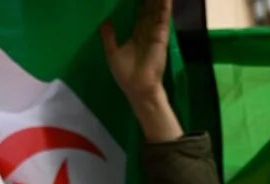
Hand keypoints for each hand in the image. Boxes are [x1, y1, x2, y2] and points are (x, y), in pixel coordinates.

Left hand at [101, 0, 182, 141]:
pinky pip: (163, 17)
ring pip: (157, 10)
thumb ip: (109, 37)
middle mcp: (148, 32)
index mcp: (137, 35)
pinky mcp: (161, 35)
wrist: (139, 87)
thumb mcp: (112, 53)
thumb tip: (104, 22)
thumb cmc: (126, 74)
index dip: (140, 3)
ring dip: (158, 0)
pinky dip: (165, 6)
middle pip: (150, 10)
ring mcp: (156, 33)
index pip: (140, 15)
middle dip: (150, 0)